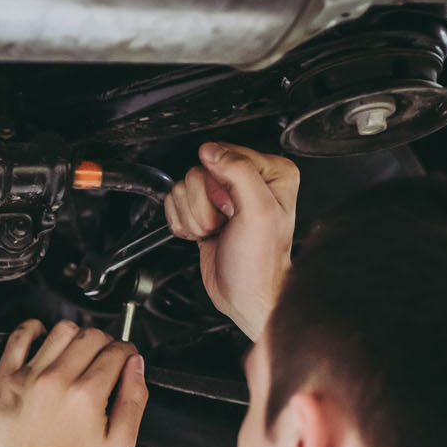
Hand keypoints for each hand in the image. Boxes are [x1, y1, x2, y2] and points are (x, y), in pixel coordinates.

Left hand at [0, 320, 147, 446]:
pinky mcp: (2, 380)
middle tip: (102, 359)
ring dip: (75, 337)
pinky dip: (34, 330)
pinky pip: (19, 337)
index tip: (123, 359)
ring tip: (75, 354)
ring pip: (61, 331)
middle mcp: (56, 381)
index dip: (126, 352)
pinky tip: (43, 340)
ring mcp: (26, 378)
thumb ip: (135, 399)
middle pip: (92, 336)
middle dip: (105, 343)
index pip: (117, 351)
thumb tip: (135, 364)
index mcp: (86, 396)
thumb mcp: (119, 444)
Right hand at [164, 142, 298, 340]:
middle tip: (224, 222)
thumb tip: (211, 151)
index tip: (233, 209)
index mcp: (270, 171)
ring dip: (193, 217)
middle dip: (203, 205)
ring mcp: (222, 198)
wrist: (246, 296)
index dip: (219, 185)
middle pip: (197, 173)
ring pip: (182, 189)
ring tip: (215, 232)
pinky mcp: (204, 213)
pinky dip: (184, 225)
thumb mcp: (258, 211)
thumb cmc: (260, 263)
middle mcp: (247, 180)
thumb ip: (238, 172)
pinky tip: (204, 236)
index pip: (222, 155)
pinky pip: (175, 204)